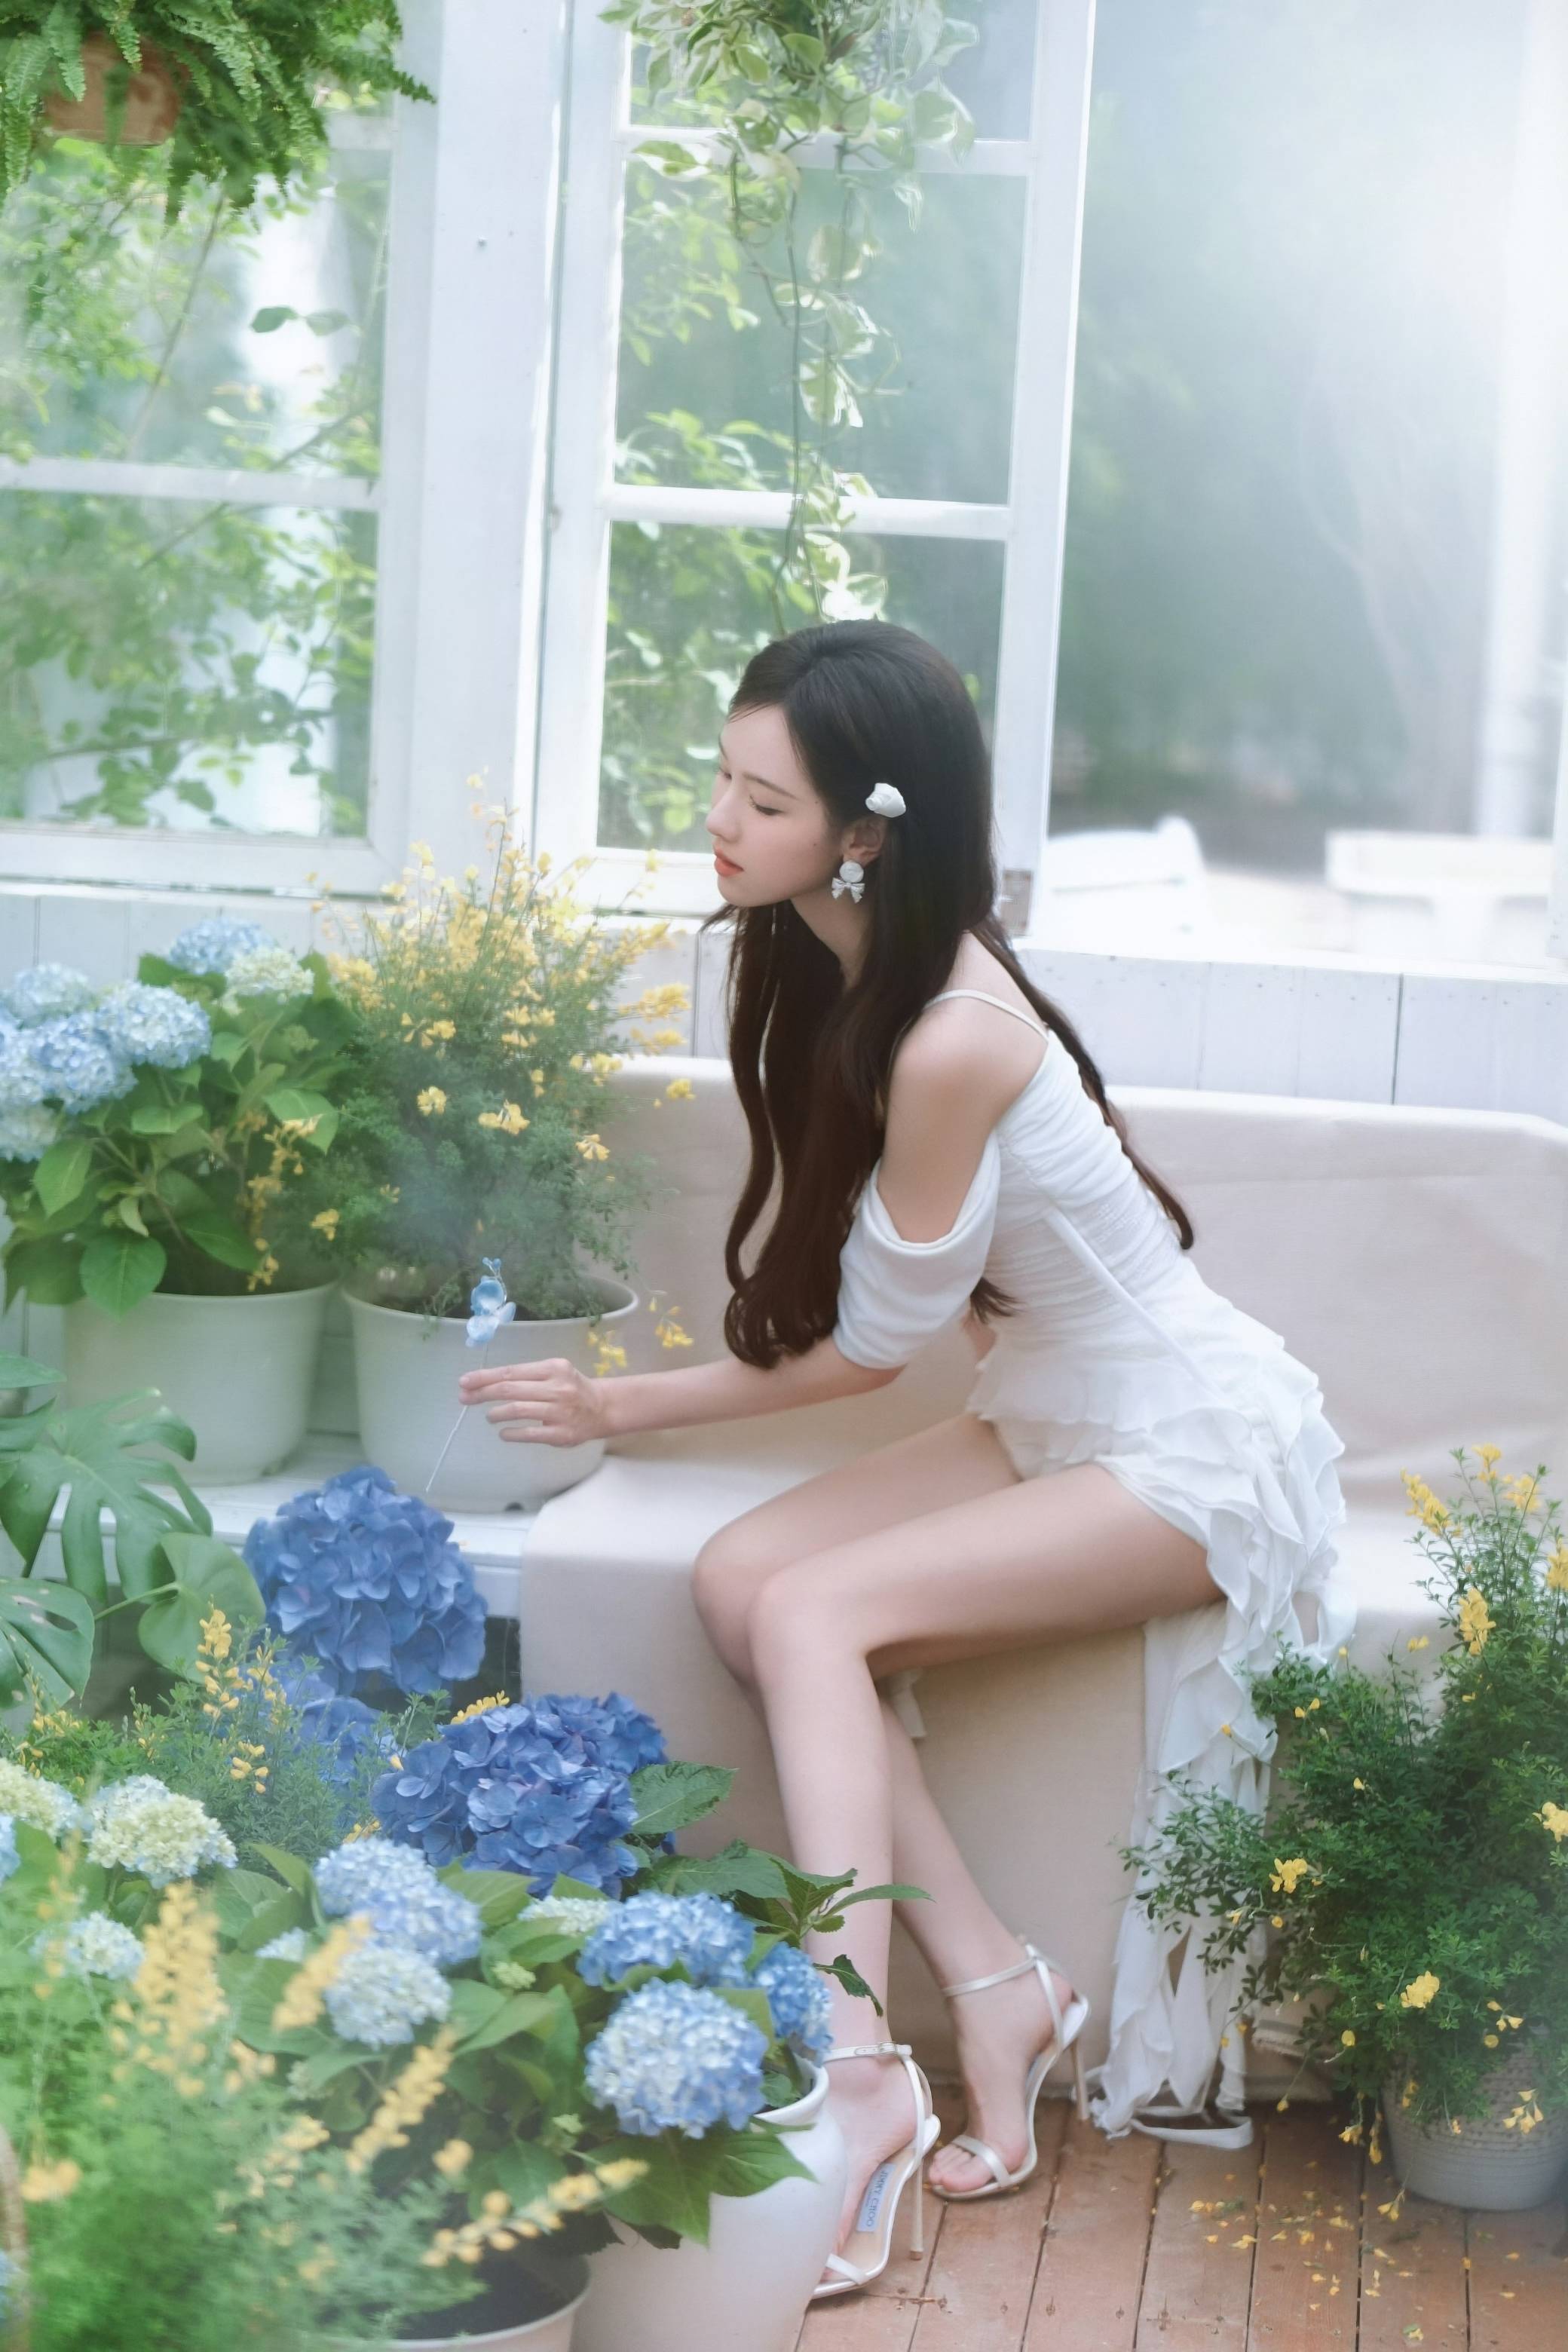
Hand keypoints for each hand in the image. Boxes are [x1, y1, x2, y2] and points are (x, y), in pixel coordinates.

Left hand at [458, 1359, 610, 1446]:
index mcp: (553, 1368)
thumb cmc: (571, 1388)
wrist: (603, 1408)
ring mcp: (560, 1412)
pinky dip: (511, 1433)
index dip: (484, 1377)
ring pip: (518, 1410)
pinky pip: (530, 1433)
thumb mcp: (554, 1373)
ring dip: (496, 1413)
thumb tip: (486, 1384)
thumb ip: (526, 1377)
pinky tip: (503, 1433)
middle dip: (483, 1393)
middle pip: (511, 1389)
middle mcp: (557, 1387)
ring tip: (489, 1416)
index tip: (464, 1382)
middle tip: (465, 1398)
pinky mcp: (561, 1434)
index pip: (511, 1371)